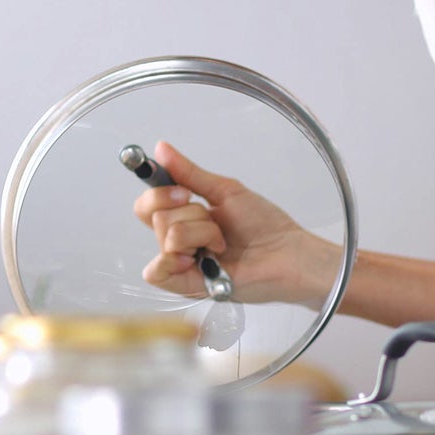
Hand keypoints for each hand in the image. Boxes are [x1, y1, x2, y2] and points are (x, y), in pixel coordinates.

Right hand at [132, 141, 342, 308]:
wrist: (287, 253)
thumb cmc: (264, 225)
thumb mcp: (224, 191)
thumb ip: (189, 173)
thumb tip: (161, 148)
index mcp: (185, 218)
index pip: (147, 204)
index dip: (158, 193)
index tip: (185, 191)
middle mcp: (179, 241)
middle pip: (155, 217)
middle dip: (191, 213)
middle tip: (215, 220)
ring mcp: (182, 264)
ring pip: (166, 236)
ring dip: (201, 233)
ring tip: (222, 243)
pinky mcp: (186, 286)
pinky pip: (156, 272)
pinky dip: (175, 259)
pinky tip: (200, 258)